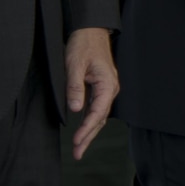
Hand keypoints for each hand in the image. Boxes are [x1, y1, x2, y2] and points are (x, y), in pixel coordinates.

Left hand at [65, 27, 118, 159]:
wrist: (91, 31)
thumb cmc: (84, 45)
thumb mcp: (74, 65)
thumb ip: (75, 87)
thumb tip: (76, 109)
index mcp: (108, 84)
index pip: (97, 112)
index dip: (87, 129)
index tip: (76, 141)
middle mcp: (110, 88)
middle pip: (100, 118)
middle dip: (89, 137)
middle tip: (78, 154)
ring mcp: (106, 88)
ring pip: (99, 115)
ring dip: (89, 131)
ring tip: (79, 147)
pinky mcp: (100, 87)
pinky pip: (96, 108)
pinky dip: (90, 121)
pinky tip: (83, 129)